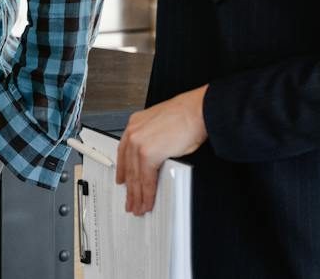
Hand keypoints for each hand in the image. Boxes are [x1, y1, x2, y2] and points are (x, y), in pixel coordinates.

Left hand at [115, 86, 208, 215]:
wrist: (197, 112)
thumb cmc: (187, 116)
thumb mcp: (162, 125)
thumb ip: (153, 140)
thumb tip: (155, 158)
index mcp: (135, 124)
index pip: (124, 152)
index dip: (123, 170)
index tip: (122, 181)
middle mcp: (133, 133)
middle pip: (128, 167)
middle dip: (130, 188)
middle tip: (130, 201)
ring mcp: (138, 143)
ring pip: (135, 176)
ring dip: (137, 196)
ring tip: (138, 207)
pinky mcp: (147, 153)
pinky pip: (146, 180)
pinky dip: (147, 194)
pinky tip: (147, 202)